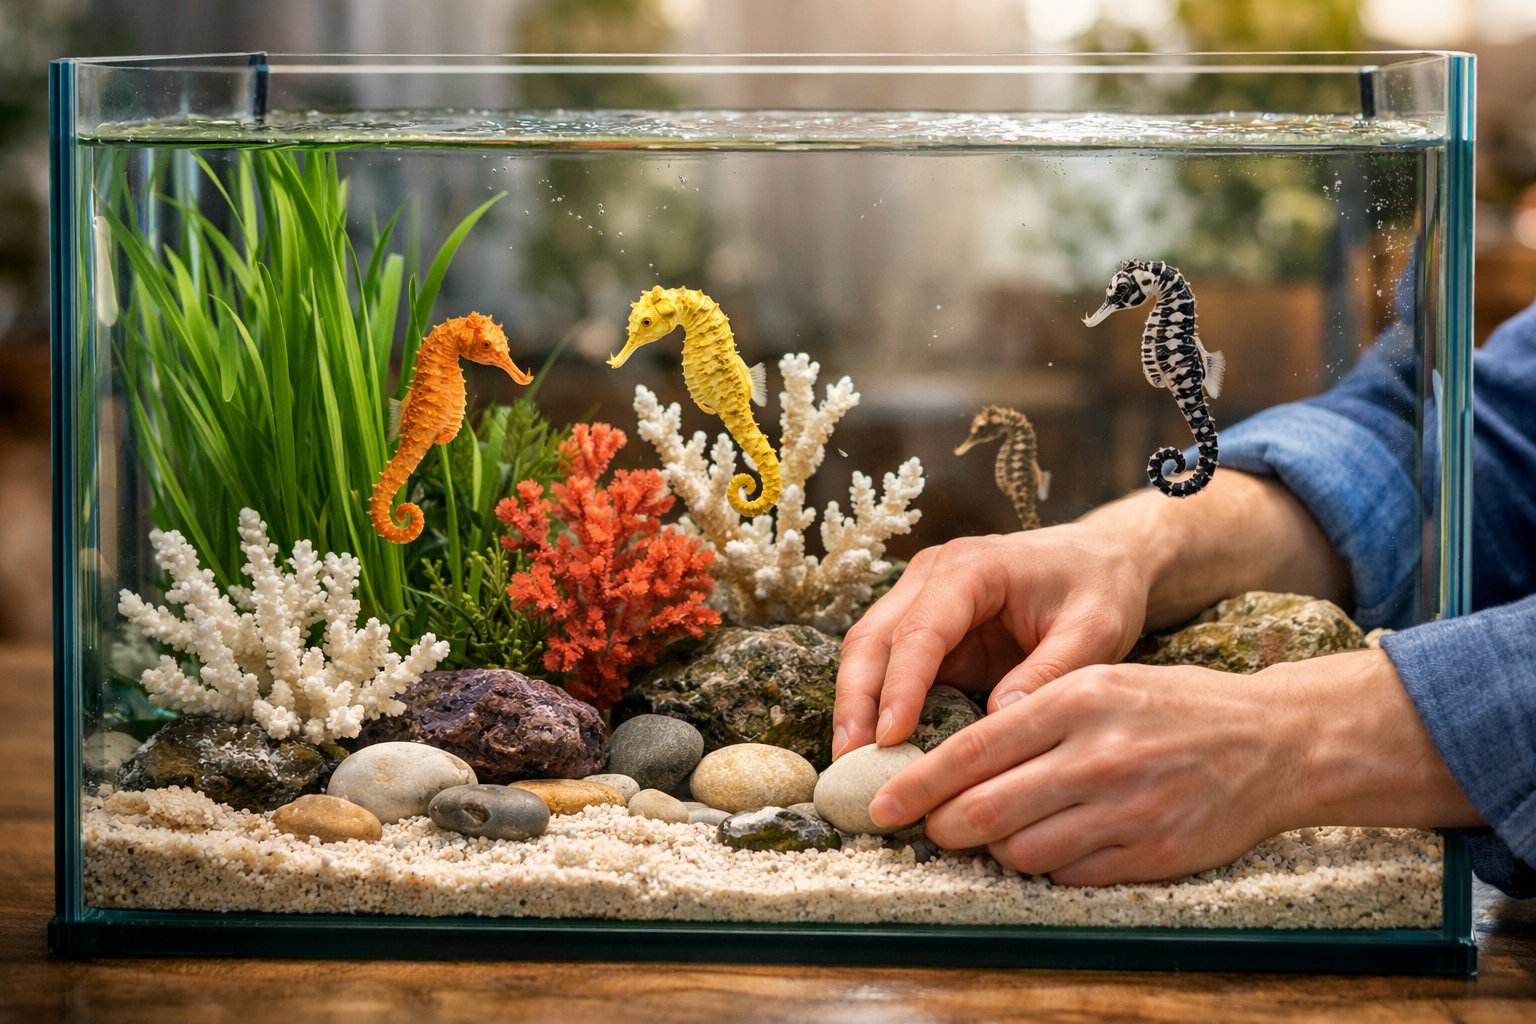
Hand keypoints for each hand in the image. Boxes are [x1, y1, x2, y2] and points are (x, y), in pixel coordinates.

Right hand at [833, 523, 1152, 758]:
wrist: (1100, 562)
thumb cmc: (1099, 589)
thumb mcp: (1094, 630)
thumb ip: (1050, 672)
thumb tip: (998, 721)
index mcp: (970, 568)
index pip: (920, 630)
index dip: (901, 686)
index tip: (891, 738)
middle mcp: (931, 578)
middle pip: (873, 638)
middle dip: (857, 701)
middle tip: (850, 762)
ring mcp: (920, 601)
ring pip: (868, 653)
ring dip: (855, 707)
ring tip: (851, 765)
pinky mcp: (925, 631)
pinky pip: (887, 669)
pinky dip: (875, 708)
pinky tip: (874, 752)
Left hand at [866, 648, 1482, 884]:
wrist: (1273, 740)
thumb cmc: (1170, 706)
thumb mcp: (1098, 682)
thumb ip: (1028, 715)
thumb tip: (955, 764)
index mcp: (1076, 700)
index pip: (972, 751)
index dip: (917, 784)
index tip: (880, 805)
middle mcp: (1096, 755)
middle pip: (982, 811)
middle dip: (943, 827)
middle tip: (934, 827)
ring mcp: (1125, 810)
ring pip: (1020, 851)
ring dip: (997, 849)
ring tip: (1007, 830)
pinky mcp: (1151, 854)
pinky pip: (1068, 876)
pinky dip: (1049, 866)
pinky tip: (1061, 842)